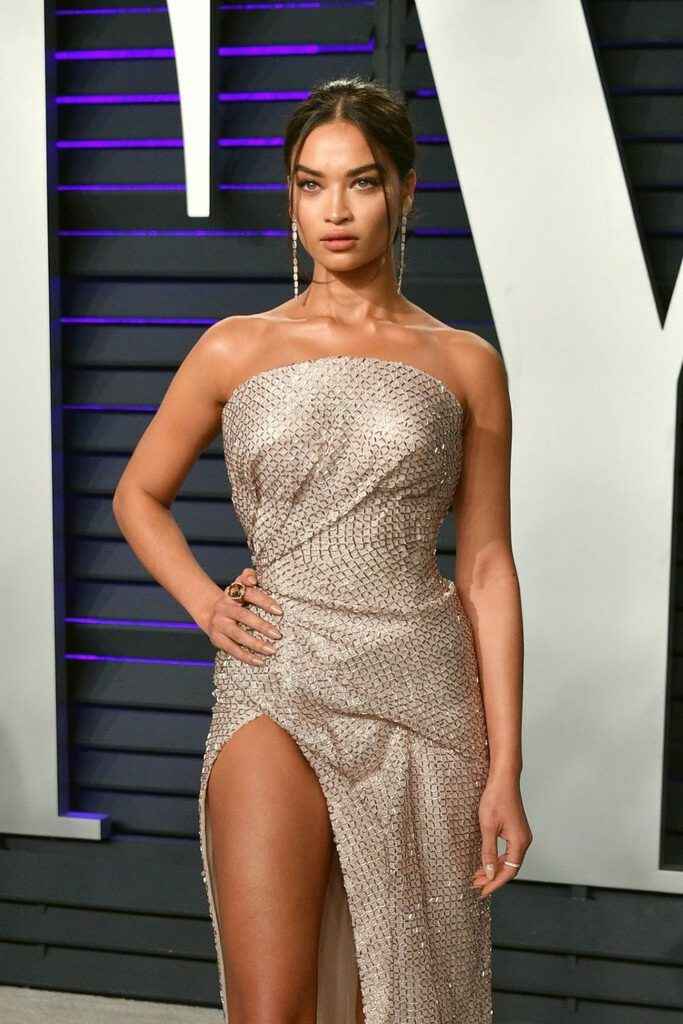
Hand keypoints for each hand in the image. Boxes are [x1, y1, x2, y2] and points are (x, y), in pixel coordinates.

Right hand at [206, 566, 283, 665]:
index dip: (263, 601)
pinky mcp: (217, 639)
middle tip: (278, 634)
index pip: (248, 594)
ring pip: (237, 635)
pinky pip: (232, 649)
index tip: (280, 611)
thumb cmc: (235, 598)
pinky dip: (246, 657)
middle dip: (261, 626)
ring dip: (255, 644)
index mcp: (232, 593)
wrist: (210, 611)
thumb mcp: (239, 584)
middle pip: (243, 616)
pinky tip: (260, 661)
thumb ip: (248, 576)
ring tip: (272, 650)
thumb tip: (253, 579)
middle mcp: (224, 608)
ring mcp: (219, 625)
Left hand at [471, 775, 532, 897]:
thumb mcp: (488, 827)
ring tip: (478, 875)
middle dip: (493, 877)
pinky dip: (497, 858)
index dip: (495, 883)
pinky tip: (486, 861)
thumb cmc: (495, 799)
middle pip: (510, 867)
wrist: (503, 779)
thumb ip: (488, 852)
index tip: (482, 891)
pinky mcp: (517, 830)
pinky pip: (508, 851)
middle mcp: (524, 841)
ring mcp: (521, 835)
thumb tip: (490, 873)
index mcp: (519, 842)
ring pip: (509, 860)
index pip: (509, 871)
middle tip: (476, 884)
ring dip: (494, 868)